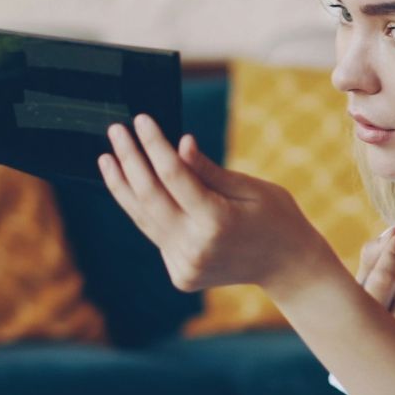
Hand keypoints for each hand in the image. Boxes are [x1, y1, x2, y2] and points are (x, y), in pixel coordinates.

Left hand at [97, 114, 323, 293]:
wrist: (287, 266)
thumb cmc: (276, 217)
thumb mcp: (251, 187)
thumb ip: (209, 170)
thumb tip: (180, 144)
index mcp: (218, 222)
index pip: (173, 175)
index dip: (154, 144)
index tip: (140, 119)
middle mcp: (196, 247)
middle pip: (149, 196)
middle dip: (130, 160)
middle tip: (115, 131)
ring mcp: (186, 265)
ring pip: (144, 218)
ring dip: (123, 186)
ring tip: (107, 158)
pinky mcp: (180, 274)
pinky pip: (155, 234)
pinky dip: (143, 209)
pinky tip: (131, 186)